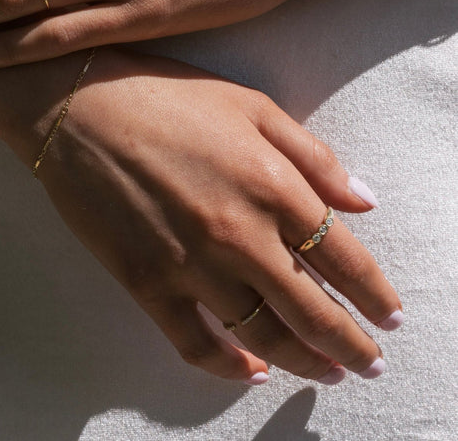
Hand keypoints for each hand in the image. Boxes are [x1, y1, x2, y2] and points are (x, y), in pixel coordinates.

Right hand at [0, 46, 400, 384]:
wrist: (79, 104)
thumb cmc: (167, 95)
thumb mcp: (251, 106)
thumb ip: (313, 156)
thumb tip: (365, 201)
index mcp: (272, 184)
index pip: (342, 257)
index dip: (373, 293)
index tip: (390, 314)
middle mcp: (240, 234)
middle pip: (312, 309)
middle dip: (352, 344)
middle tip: (371, 363)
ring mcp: (191, 264)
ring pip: (263, 334)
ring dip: (305, 362)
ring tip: (329, 373)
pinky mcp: (147, 282)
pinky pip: (194, 343)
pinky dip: (228, 368)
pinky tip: (250, 371)